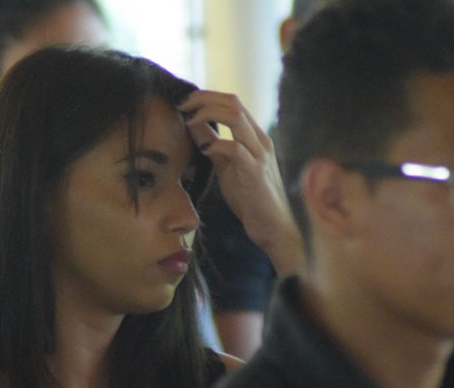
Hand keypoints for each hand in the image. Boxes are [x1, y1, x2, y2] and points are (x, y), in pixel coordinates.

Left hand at [179, 90, 302, 273]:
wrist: (272, 225)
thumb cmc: (250, 197)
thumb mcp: (226, 165)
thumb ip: (212, 144)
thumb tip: (191, 124)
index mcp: (254, 136)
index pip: (231, 101)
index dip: (206, 97)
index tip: (184, 103)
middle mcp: (259, 139)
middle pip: (232, 102)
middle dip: (203, 99)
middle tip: (182, 106)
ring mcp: (259, 153)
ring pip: (235, 116)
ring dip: (207, 113)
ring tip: (189, 120)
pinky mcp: (255, 171)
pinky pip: (235, 148)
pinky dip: (216, 143)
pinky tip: (203, 149)